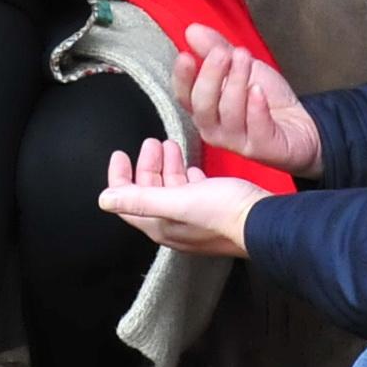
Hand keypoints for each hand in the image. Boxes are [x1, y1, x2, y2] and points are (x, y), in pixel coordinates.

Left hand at [95, 137, 267, 257]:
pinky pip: (192, 193)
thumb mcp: (177, 200)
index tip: (120, 154)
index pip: (127, 200)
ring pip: (171, 190)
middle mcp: (174, 225)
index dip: (119, 177)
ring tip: (170, 145)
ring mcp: (194, 220)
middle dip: (148, 165)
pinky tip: (192, 168)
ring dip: (168, 167)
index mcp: (160, 224)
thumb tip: (104, 200)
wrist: (263, 221)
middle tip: (152, 142)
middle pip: (150, 192)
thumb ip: (139, 199)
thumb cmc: (223, 212)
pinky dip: (187, 177)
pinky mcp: (212, 214)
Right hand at [172, 26, 320, 175]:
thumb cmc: (265, 97)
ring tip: (246, 59)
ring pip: (228, 113)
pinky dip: (255, 108)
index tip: (186, 56)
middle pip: (202, 105)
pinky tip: (258, 90)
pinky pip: (255, 129)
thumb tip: (192, 30)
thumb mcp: (241, 65)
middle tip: (223, 53)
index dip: (182, 78)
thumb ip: (215, 48)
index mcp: (203, 108)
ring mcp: (236, 141)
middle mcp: (213, 128)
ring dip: (236, 83)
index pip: (184, 95)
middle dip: (211, 76)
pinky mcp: (260, 148)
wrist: (299, 122)